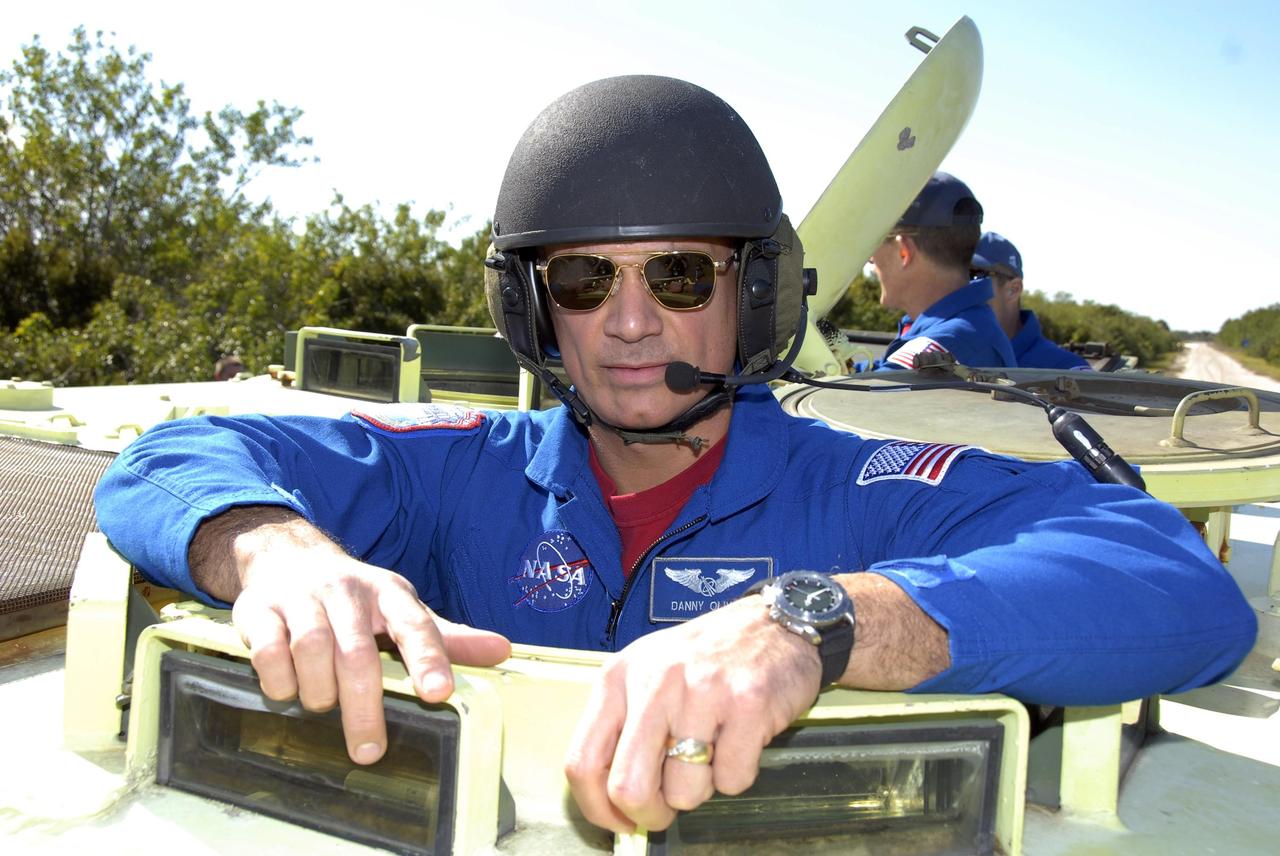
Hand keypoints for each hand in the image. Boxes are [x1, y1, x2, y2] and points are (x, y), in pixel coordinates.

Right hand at [192, 508, 510, 765]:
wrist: (286, 556)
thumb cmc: (355, 597)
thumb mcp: (402, 609)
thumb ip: (446, 636)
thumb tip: (501, 651)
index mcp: (390, 593)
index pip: (416, 624)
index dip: (429, 658)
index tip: (440, 694)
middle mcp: (347, 591)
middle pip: (358, 652)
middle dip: (363, 706)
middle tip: (369, 750)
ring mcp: (301, 598)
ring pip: (311, 650)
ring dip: (318, 691)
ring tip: (322, 706)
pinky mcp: (259, 609)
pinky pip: (267, 651)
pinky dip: (278, 679)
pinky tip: (287, 690)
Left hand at [563, 597, 821, 832]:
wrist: (772, 622)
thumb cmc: (704, 658)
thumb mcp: (646, 675)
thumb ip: (623, 728)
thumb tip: (612, 801)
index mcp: (618, 677)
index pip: (582, 762)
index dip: (598, 808)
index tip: (620, 820)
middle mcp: (655, 682)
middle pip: (628, 787)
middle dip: (651, 813)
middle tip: (668, 807)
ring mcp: (702, 692)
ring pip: (684, 791)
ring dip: (701, 788)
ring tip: (712, 751)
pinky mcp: (747, 704)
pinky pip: (732, 779)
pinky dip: (738, 774)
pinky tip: (740, 739)